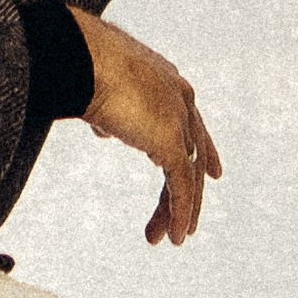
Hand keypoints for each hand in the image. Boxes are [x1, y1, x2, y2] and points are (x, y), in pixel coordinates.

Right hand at [69, 6, 223, 243]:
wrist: (84, 58)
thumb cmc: (83, 64)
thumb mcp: (102, 91)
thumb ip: (112, 112)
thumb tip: (107, 130)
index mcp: (166, 81)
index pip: (192, 123)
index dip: (203, 150)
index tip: (214, 174)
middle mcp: (180, 97)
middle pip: (193, 153)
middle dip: (188, 192)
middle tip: (185, 225)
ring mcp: (179, 117)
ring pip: (189, 174)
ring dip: (180, 210)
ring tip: (171, 239)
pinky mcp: (171, 139)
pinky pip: (181, 185)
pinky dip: (179, 212)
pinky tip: (174, 235)